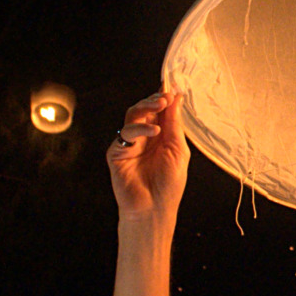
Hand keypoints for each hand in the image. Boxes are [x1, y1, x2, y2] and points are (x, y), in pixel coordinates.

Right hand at [108, 91, 189, 219]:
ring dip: (146, 107)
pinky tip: (155, 131)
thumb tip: (176, 97)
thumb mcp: (178, 149)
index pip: (159, 111)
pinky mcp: (117, 152)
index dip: (164, 98)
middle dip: (155, 100)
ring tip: (160, 104)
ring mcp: (129, 144)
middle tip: (165, 96)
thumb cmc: (169, 184)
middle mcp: (143, 137)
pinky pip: (126, 133)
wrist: (154, 209)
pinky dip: (140, 129)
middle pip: (145, 109)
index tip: (172, 87)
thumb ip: (174, 123)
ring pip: (132, 115)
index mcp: (160, 136)